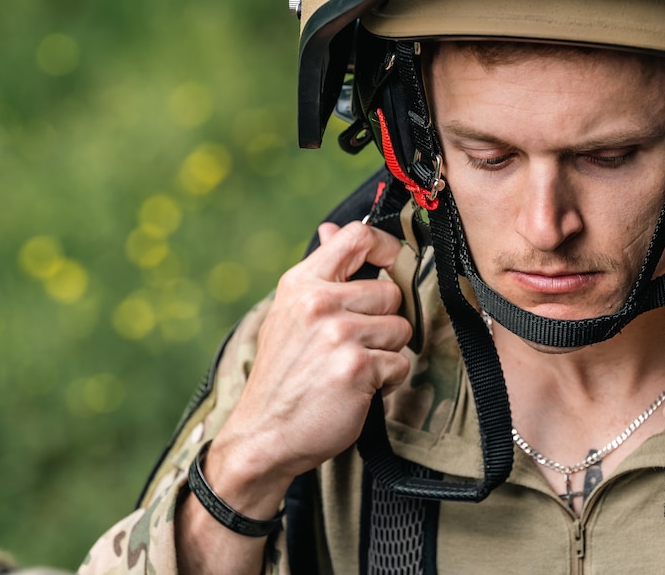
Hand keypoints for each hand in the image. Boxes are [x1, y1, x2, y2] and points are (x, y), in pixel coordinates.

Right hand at [204, 221, 412, 513]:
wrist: (264, 436)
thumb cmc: (283, 376)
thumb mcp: (289, 314)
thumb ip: (319, 273)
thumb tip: (332, 228)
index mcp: (301, 283)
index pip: (356, 237)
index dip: (386, 247)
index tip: (392, 266)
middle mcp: (319, 302)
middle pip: (391, 292)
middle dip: (383, 322)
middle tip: (355, 346)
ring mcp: (338, 334)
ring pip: (400, 329)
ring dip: (386, 353)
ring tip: (353, 368)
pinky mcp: (357, 367)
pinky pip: (399, 363)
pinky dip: (386, 381)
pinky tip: (356, 389)